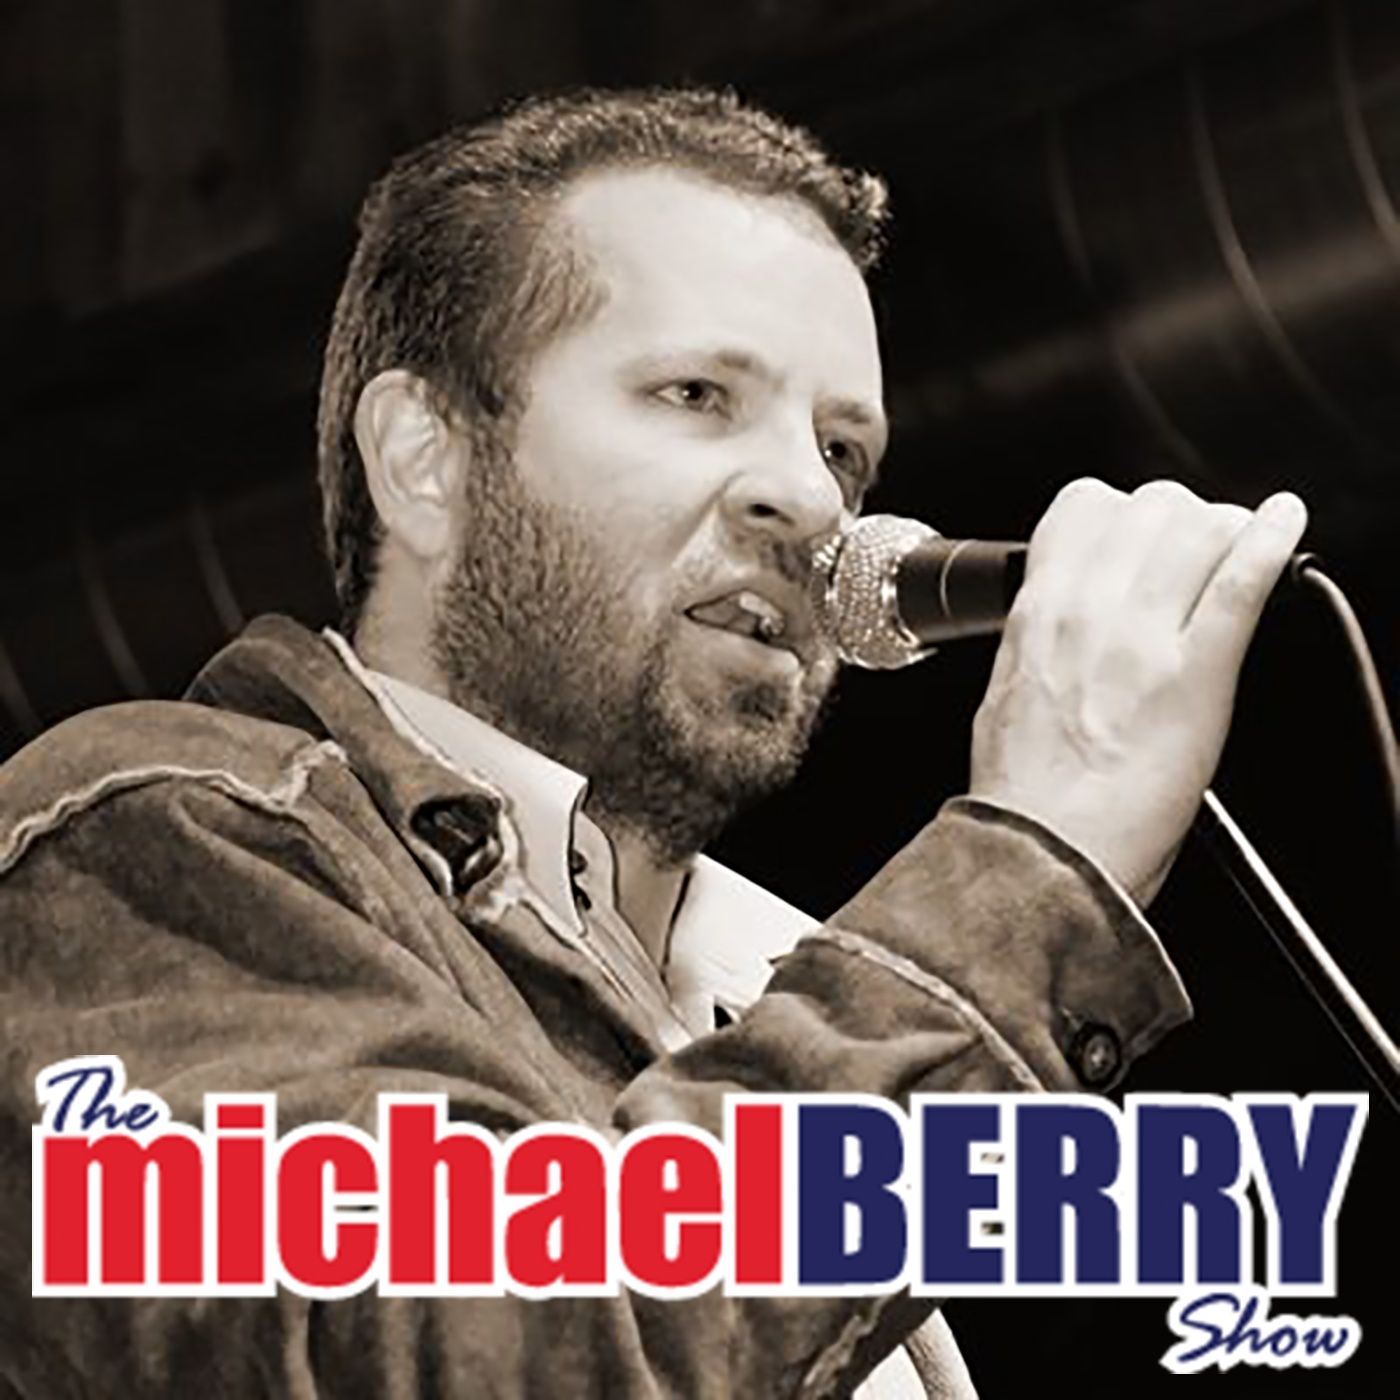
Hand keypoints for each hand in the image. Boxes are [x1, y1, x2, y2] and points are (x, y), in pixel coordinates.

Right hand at [969, 479, 1307, 904]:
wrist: (1043, 852)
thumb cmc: (1023, 791)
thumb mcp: (1004, 690)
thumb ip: (1041, 640)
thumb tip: (1069, 619)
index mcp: (1036, 614)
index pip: (1085, 506)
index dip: (1125, 511)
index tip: (1144, 534)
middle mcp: (1085, 612)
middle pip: (1150, 507)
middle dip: (1183, 518)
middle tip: (1198, 548)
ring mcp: (1142, 639)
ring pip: (1199, 529)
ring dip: (1228, 528)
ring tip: (1243, 545)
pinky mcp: (1196, 675)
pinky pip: (1242, 581)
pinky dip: (1273, 540)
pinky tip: (1286, 524)